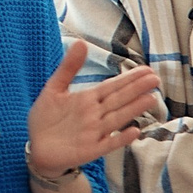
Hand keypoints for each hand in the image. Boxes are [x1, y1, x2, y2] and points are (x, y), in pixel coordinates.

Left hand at [25, 41, 163, 180]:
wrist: (37, 147)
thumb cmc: (46, 118)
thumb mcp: (54, 88)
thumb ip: (69, 67)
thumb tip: (81, 42)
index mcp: (88, 99)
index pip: (113, 86)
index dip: (129, 78)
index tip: (147, 70)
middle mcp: (95, 115)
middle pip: (119, 99)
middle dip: (136, 89)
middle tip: (155, 79)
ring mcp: (94, 132)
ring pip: (117, 118)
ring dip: (133, 109)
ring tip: (151, 99)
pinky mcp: (90, 150)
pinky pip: (108, 144)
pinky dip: (121, 139)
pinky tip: (134, 131)